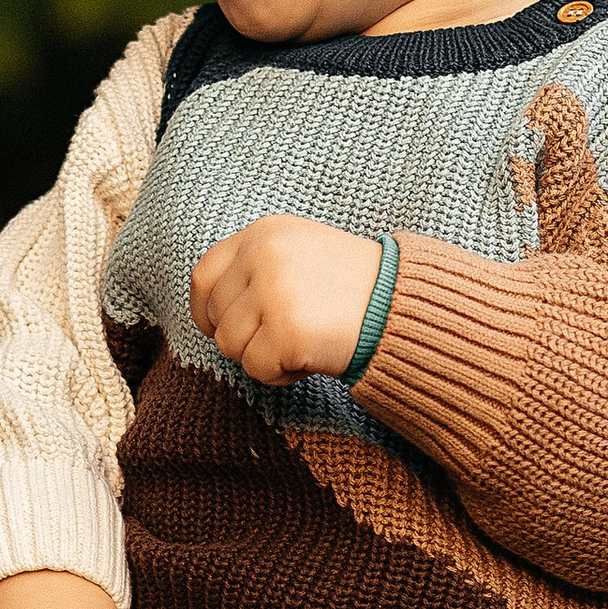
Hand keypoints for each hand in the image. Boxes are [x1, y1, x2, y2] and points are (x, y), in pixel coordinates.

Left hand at [190, 215, 388, 383]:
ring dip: (263, 357)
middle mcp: (263, 256)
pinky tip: (312, 356)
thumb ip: (256, 268)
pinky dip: (281, 374)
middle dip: (243, 337)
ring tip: (303, 342)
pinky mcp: (285, 331)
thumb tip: (210, 311)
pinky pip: (256, 369)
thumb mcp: (299, 254)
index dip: (206, 310)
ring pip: (231, 347)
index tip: (220, 327)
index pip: (204, 276)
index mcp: (264, 233)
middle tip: (286, 335)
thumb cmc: (353, 288)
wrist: (403, 305)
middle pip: (216, 317)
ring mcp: (273, 292)